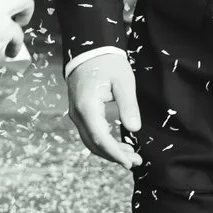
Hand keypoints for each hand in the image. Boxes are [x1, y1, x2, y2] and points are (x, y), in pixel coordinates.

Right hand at [66, 52, 143, 167]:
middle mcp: (78, 114)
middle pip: (94, 144)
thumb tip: (134, 129)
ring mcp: (76, 114)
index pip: (100, 138)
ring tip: (131, 156)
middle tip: (136, 161)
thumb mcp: (123, 81)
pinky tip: (120, 145)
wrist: (90, 50)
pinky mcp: (80, 113)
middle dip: (114, 156)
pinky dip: (104, 143)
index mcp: (88, 106)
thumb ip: (128, 105)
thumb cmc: (108, 63)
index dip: (115, 153)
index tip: (129, 163)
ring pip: (91, 141)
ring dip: (110, 151)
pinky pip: (90, 133)